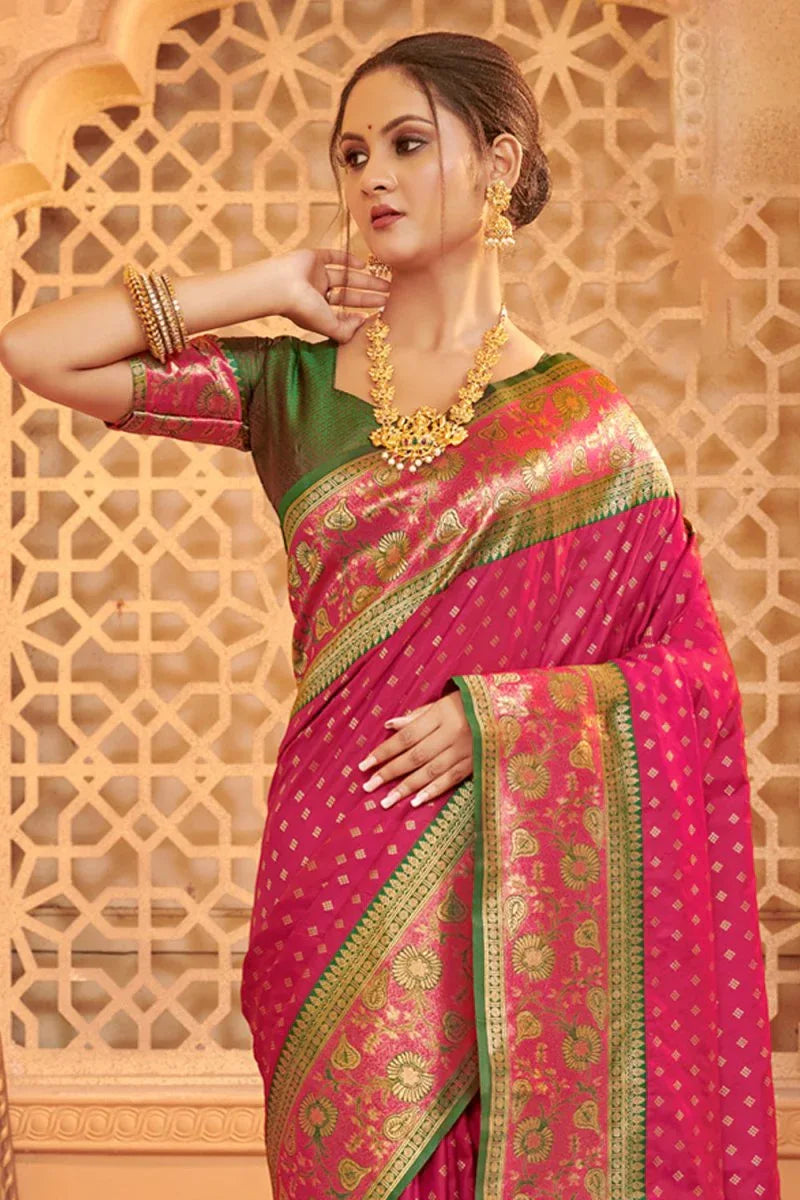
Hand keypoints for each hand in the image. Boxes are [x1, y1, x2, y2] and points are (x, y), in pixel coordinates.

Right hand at [274, 247, 389, 342]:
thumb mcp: (328, 326)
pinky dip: (347, 259)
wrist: (280, 285)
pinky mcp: (313, 258)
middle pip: (349, 294)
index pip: (343, 312)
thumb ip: (346, 330)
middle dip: (369, 295)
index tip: (378, 313)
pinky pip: (333, 257)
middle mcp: (317, 294)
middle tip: (390, 295)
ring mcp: (315, 275)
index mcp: (318, 311)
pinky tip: (362, 264)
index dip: (360, 313)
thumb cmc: (302, 309)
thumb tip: (363, 321)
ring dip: (365, 279)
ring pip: (345, 277)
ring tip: (386, 282)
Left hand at [358, 691, 472, 809]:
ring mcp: (466, 750)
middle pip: (415, 756)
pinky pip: (451, 779)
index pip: (407, 736)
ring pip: (431, 771)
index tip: (365, 765)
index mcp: (443, 713)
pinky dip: (433, 791)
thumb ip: (418, 715)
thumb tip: (389, 726)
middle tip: (368, 787)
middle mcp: (453, 733)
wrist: (513, 709)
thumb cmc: (472, 701)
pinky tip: (416, 801)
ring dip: (407, 787)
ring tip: (386, 801)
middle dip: (390, 772)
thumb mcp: (445, 701)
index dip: (385, 751)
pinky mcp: (477, 763)